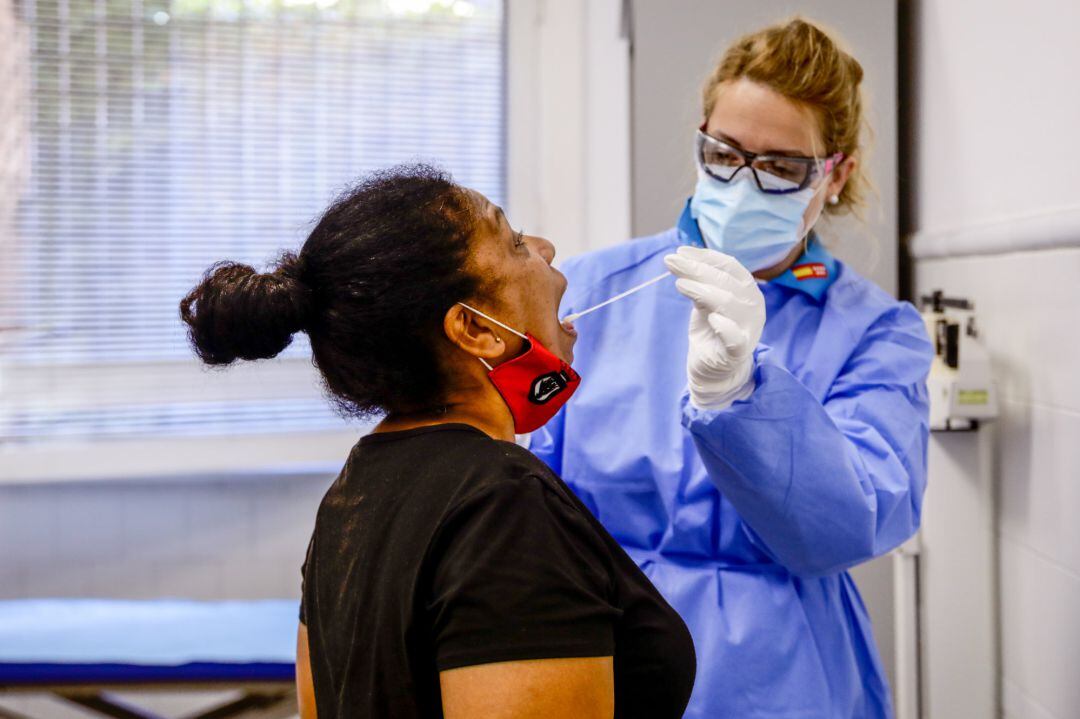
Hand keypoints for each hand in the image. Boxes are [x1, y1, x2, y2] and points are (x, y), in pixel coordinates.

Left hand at [664, 246, 765, 409]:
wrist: (715, 369)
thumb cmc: (711, 330)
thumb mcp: (704, 301)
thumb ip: (699, 283)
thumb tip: (680, 257)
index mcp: (747, 290)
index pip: (730, 266)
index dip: (705, 257)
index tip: (680, 252)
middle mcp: (753, 307)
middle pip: (726, 282)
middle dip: (696, 269)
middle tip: (670, 262)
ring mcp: (749, 329)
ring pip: (728, 305)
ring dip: (702, 291)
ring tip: (680, 284)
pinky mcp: (739, 352)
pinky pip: (736, 340)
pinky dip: (726, 328)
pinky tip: (713, 319)